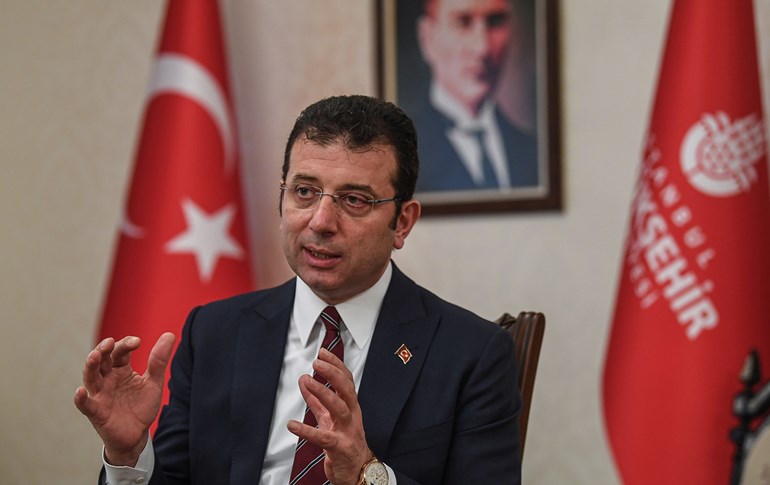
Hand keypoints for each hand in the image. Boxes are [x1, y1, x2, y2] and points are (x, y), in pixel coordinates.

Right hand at [74, 333, 174, 465]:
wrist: (137, 435)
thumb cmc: (141, 406)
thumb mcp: (153, 383)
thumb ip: (159, 361)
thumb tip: (169, 334)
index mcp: (121, 370)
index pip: (120, 352)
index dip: (126, 344)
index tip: (137, 341)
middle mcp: (108, 379)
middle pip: (101, 360)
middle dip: (104, 349)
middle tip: (110, 342)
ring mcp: (101, 395)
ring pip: (90, 377)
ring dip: (91, 366)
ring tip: (94, 355)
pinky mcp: (97, 413)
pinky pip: (85, 405)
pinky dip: (81, 398)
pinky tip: (80, 391)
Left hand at [287, 348, 372, 484]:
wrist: (358, 471)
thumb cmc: (346, 443)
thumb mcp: (330, 418)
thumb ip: (316, 400)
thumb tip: (304, 380)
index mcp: (351, 407)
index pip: (346, 380)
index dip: (336, 365)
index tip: (324, 353)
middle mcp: (352, 416)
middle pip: (346, 389)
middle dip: (333, 373)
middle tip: (318, 362)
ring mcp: (347, 431)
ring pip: (339, 407)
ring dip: (323, 392)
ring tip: (307, 381)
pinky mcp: (339, 447)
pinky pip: (322, 437)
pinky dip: (307, 430)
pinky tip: (293, 425)